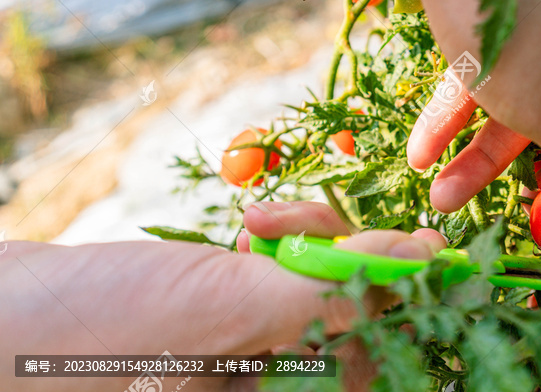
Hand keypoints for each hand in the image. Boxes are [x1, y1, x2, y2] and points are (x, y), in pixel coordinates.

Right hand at [0, 202, 443, 391]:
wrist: (0, 313)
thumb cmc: (97, 333)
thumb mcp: (230, 311)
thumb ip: (330, 289)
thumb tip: (422, 258)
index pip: (381, 365)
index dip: (413, 305)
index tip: (434, 249)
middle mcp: (276, 387)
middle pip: (362, 321)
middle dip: (347, 261)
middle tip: (293, 230)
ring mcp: (256, 352)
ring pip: (328, 287)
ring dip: (310, 242)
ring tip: (258, 227)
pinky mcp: (236, 312)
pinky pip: (291, 272)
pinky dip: (283, 240)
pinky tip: (248, 230)